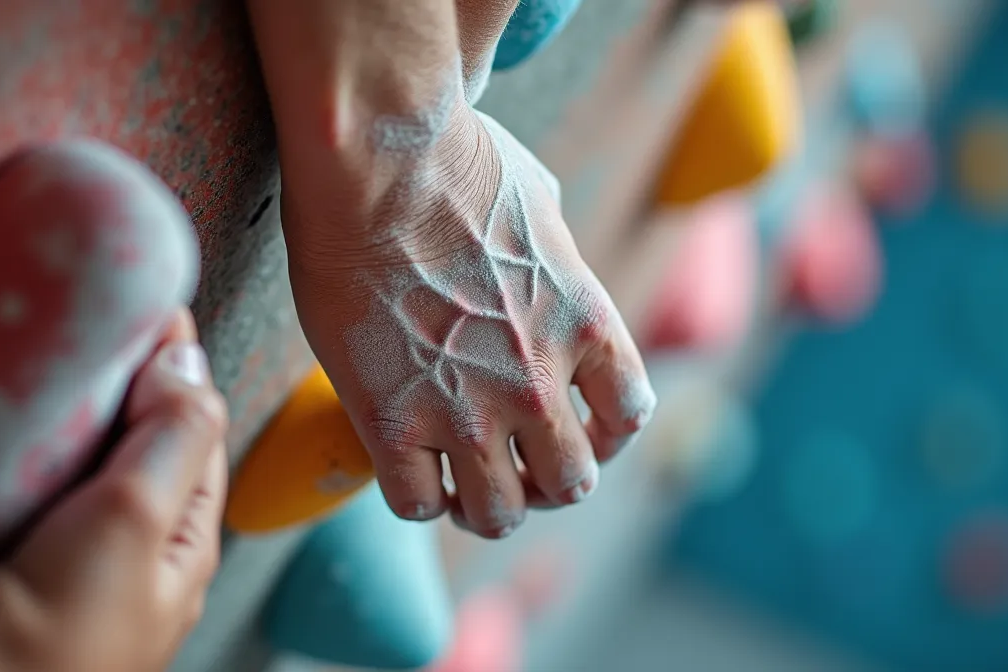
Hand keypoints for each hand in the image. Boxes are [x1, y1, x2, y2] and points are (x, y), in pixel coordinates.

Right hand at [0, 308, 227, 671]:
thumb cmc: (50, 637)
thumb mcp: (133, 525)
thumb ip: (168, 440)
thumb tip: (189, 358)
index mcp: (177, 543)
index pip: (191, 432)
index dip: (174, 365)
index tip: (144, 303)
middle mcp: (121, 546)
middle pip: (122, 440)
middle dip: (106, 382)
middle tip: (78, 315)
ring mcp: (49, 550)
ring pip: (57, 459)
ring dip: (45, 411)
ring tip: (32, 344)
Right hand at [283, 101, 654, 538]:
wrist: (378, 166)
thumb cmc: (453, 162)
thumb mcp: (539, 202)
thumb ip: (554, 256)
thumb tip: (541, 263)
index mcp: (585, 324)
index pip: (628, 417)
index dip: (605, 437)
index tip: (578, 432)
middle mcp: (538, 381)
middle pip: (570, 485)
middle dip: (545, 483)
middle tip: (513, 466)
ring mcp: (468, 410)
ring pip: (497, 514)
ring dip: (482, 505)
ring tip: (458, 486)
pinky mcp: (393, 424)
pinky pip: (415, 503)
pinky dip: (415, 496)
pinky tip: (403, 466)